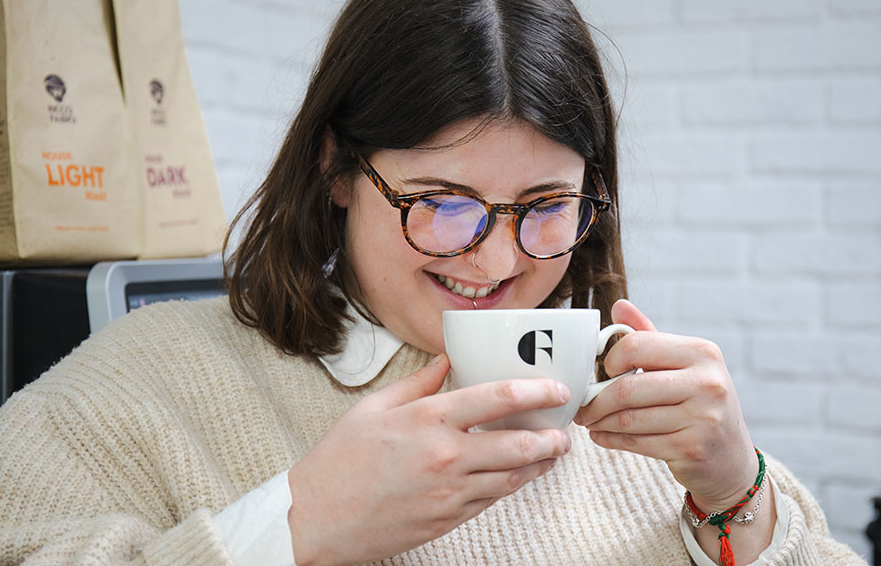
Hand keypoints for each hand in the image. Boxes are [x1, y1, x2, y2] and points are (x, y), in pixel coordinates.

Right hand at [288, 354, 572, 565]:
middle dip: (550, 437)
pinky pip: (491, 500)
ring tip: (552, 453)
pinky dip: (510, 485)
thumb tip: (445, 360)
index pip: (497, 399)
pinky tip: (517, 475)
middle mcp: (445, 455)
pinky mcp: (447, 519)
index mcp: (427, 419)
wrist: (316, 519)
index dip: (535, 391)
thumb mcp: (373, 408)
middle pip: (518, 444)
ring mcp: (449, 492)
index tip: (555, 388)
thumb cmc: (338, 462)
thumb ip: (417, 383)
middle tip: (564, 430)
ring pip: (511, 477)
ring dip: (538, 464)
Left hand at [574, 300, 756, 511]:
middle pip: (627, 387)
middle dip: (596, 400)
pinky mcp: (692, 448)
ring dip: (600, 422)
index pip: (636, 346)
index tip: (603, 371)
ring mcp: (703, 418)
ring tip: (589, 421)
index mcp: (702, 352)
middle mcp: (707, 382)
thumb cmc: (698, 403)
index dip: (610, 360)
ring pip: (628, 418)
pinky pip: (636, 442)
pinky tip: (601, 436)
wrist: (730, 457)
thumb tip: (619, 305)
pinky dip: (611, 440)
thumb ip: (648, 335)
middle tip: (582, 406)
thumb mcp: (681, 364)